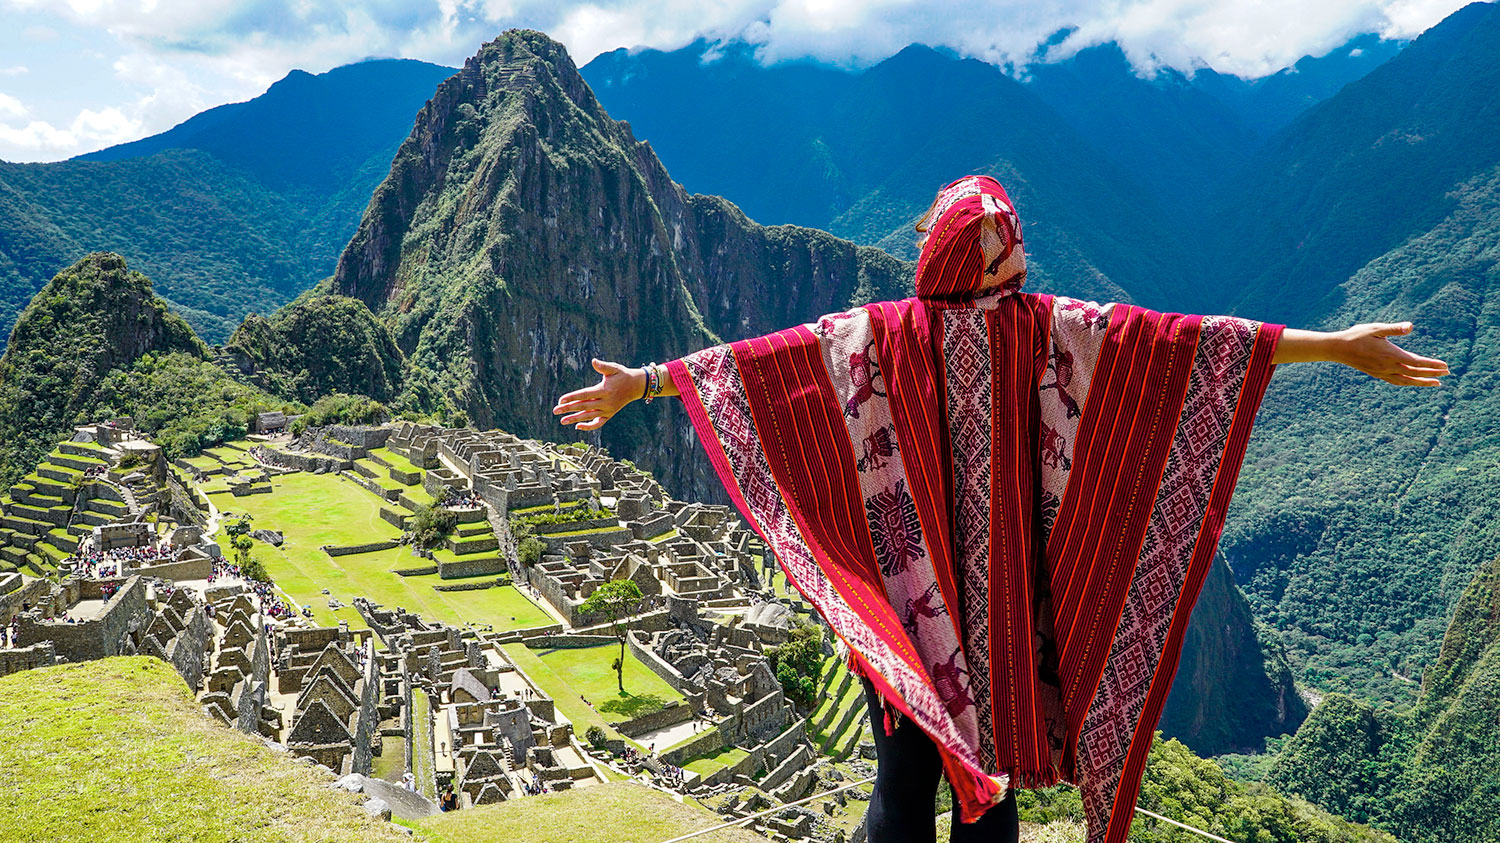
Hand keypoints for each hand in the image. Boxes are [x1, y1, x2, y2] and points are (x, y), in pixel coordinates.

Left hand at [553, 359, 644, 430]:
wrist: (636, 386)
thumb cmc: (622, 375)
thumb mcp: (614, 368)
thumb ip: (603, 366)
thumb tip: (594, 361)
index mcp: (605, 390)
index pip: (585, 395)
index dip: (572, 397)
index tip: (561, 400)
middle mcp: (606, 402)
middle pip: (584, 406)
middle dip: (568, 409)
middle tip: (555, 411)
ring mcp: (607, 410)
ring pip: (589, 416)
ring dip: (575, 419)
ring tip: (562, 421)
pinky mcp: (609, 415)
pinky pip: (598, 423)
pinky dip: (589, 426)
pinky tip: (578, 426)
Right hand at [1332, 322, 1448, 385]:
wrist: (1338, 348)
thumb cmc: (1357, 335)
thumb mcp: (1376, 328)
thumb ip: (1394, 329)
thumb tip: (1411, 326)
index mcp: (1390, 355)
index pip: (1416, 362)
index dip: (1432, 365)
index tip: (1445, 366)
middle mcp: (1388, 366)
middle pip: (1415, 373)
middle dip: (1432, 374)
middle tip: (1448, 374)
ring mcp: (1382, 372)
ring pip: (1407, 381)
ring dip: (1422, 382)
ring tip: (1436, 384)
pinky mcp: (1377, 374)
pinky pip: (1396, 381)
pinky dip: (1408, 383)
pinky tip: (1412, 382)